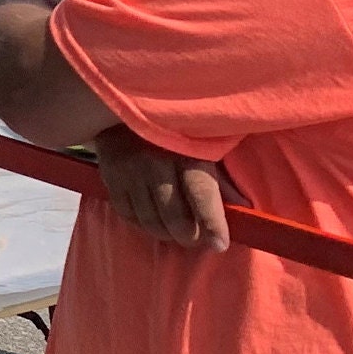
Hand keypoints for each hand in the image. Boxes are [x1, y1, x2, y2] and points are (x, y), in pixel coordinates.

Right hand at [92, 126, 231, 251]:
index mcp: (185, 152)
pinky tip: (152, 219)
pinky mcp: (110, 178)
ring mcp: (129, 172)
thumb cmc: (171, 131)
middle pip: (174, 217)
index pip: (201, 195)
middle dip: (189, 236)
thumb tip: (242, 207)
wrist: (121, 109)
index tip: (219, 244)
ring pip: (150, 222)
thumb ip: (220, 179)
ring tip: (175, 232)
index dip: (212, 224)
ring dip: (166, 234)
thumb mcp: (201, 146)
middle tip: (196, 238)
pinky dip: (142, 224)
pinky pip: (127, 215)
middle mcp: (156, 163)